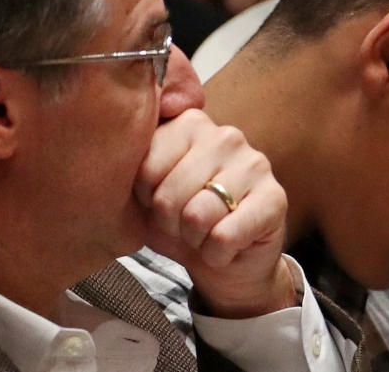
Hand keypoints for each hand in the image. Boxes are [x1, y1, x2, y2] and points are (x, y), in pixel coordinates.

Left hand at [134, 109, 295, 318]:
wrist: (225, 264)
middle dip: (170, 223)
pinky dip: (216, 254)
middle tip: (185, 224)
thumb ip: (130, 166)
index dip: (145, 198)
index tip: (160, 201)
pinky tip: (226, 247)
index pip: (145, 166)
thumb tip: (113, 146)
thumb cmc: (181, 223)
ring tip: (205, 234)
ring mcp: (254, 163)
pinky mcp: (275, 198)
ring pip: (197, 215)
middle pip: (169, 193)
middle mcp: (225, 135)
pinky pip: (224, 236)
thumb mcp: (145, 194)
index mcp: (188, 124)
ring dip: (195, 240)